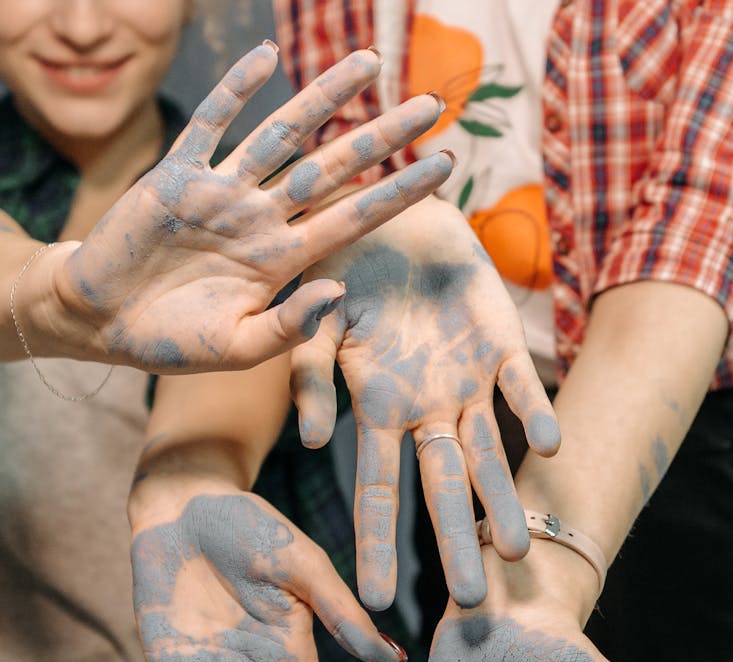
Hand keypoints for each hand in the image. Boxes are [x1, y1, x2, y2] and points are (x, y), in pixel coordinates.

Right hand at [45, 45, 451, 372]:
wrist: (103, 322)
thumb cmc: (173, 341)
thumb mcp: (237, 348)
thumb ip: (289, 326)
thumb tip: (338, 292)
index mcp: (280, 261)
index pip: (352, 218)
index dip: (398, 192)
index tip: (445, 168)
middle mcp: (259, 219)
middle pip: (330, 167)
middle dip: (380, 136)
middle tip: (430, 103)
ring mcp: (220, 193)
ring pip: (280, 135)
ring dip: (321, 98)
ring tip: (367, 61)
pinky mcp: (174, 176)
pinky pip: (210, 125)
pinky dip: (235, 91)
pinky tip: (268, 59)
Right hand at [289, 199, 559, 609]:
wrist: (395, 213)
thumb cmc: (344, 266)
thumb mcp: (315, 321)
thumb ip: (310, 376)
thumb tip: (307, 441)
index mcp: (378, 412)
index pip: (376, 491)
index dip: (377, 544)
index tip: (376, 602)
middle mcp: (425, 411)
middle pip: (441, 489)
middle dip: (455, 542)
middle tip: (472, 603)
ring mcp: (467, 383)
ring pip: (487, 455)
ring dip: (502, 499)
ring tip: (517, 551)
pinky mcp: (501, 346)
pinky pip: (520, 387)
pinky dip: (534, 414)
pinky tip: (550, 449)